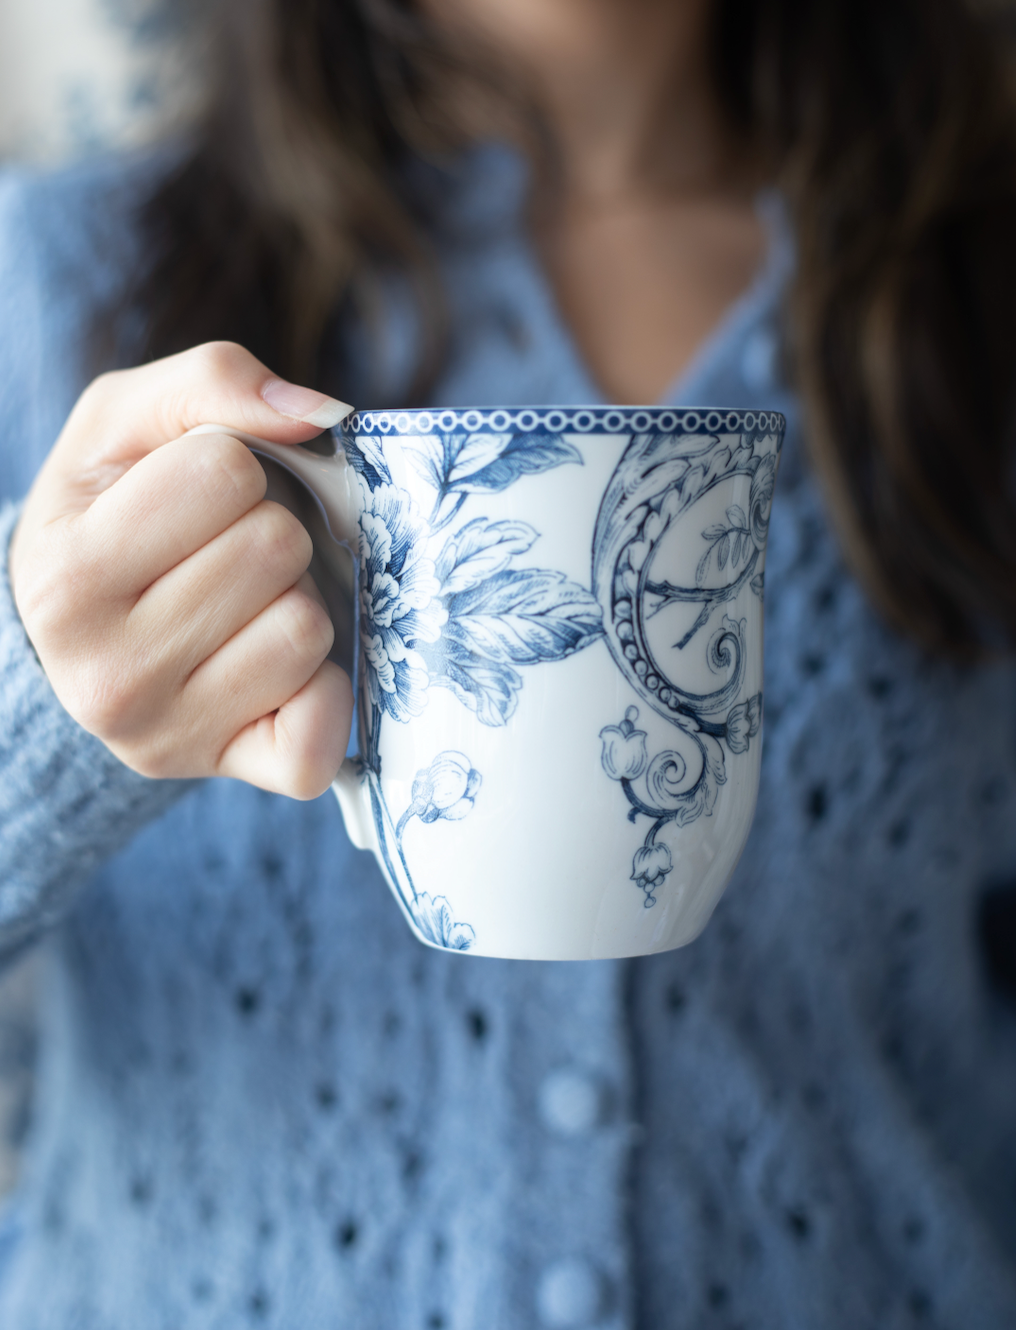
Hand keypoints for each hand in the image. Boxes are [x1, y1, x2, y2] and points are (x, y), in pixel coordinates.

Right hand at [8, 342, 353, 799]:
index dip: (228, 466)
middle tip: (222, 557)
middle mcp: (104, 674)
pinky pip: (323, 727)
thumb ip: (213, 383)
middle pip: (274, 548)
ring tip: (241, 609)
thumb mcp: (129, 424)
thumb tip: (320, 416)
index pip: (222, 472)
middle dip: (268, 533)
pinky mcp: (235, 771)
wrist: (90, 632)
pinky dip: (323, 689)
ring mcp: (167, 737)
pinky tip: (276, 670)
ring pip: (305, 627)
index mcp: (64, 577)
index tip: (191, 498)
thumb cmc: (115, 512)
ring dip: (294, 601)